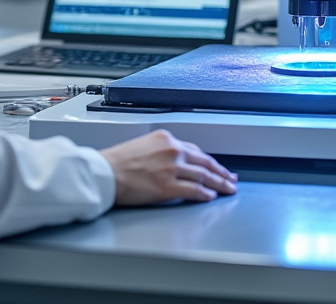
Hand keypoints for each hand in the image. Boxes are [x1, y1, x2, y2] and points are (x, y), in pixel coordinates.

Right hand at [100, 129, 237, 205]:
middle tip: (231, 178)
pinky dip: (205, 194)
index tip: (216, 166)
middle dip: (221, 172)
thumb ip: (161, 151)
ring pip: (204, 176)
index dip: (209, 160)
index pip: (194, 150)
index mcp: (166, 139)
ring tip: (228, 189)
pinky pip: (194, 190)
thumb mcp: (142, 145)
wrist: (104, 173)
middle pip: (205, 162)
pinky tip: (211, 196)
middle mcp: (172, 151)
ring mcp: (172, 168)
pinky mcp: (168, 186)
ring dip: (219, 183)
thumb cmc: (117, 162)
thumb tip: (174, 162)